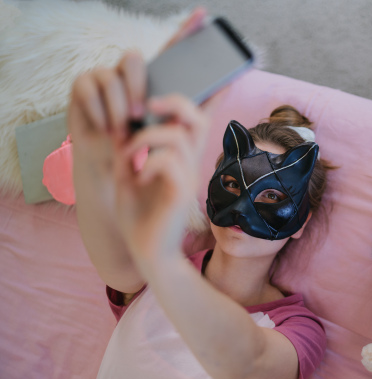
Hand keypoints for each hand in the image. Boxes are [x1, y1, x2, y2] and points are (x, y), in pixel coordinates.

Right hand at [67, 7, 206, 196]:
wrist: (114, 172)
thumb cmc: (144, 148)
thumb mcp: (173, 129)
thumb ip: (197, 105)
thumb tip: (227, 83)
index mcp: (154, 79)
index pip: (169, 49)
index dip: (184, 30)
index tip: (202, 14)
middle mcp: (128, 73)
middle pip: (133, 58)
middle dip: (137, 88)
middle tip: (141, 114)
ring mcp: (104, 77)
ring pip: (111, 77)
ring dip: (118, 108)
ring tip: (123, 131)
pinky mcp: (82, 86)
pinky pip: (89, 90)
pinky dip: (100, 113)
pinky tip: (106, 128)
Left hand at [113, 95, 209, 266]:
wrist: (148, 254)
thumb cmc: (140, 218)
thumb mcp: (129, 175)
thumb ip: (129, 150)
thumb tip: (123, 123)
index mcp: (179, 158)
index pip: (196, 120)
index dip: (200, 96)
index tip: (188, 84)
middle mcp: (189, 164)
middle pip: (195, 118)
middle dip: (173, 103)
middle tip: (148, 107)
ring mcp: (187, 177)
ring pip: (177, 135)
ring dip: (145, 138)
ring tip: (129, 155)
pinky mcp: (181, 193)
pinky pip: (168, 161)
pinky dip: (147, 162)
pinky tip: (138, 177)